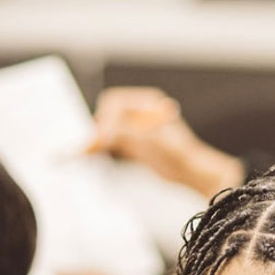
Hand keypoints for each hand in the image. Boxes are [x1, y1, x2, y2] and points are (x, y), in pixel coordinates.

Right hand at [89, 87, 242, 197]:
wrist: (194, 172)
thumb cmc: (181, 154)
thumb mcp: (149, 140)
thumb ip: (121, 134)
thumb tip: (96, 137)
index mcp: (148, 102)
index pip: (114, 102)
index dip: (103, 119)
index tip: (97, 138)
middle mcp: (141, 112)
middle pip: (107, 114)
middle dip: (96, 128)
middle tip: (84, 145)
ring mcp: (137, 128)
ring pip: (107, 128)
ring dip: (95, 138)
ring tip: (81, 151)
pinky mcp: (134, 144)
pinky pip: (111, 142)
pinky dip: (100, 148)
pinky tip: (91, 155)